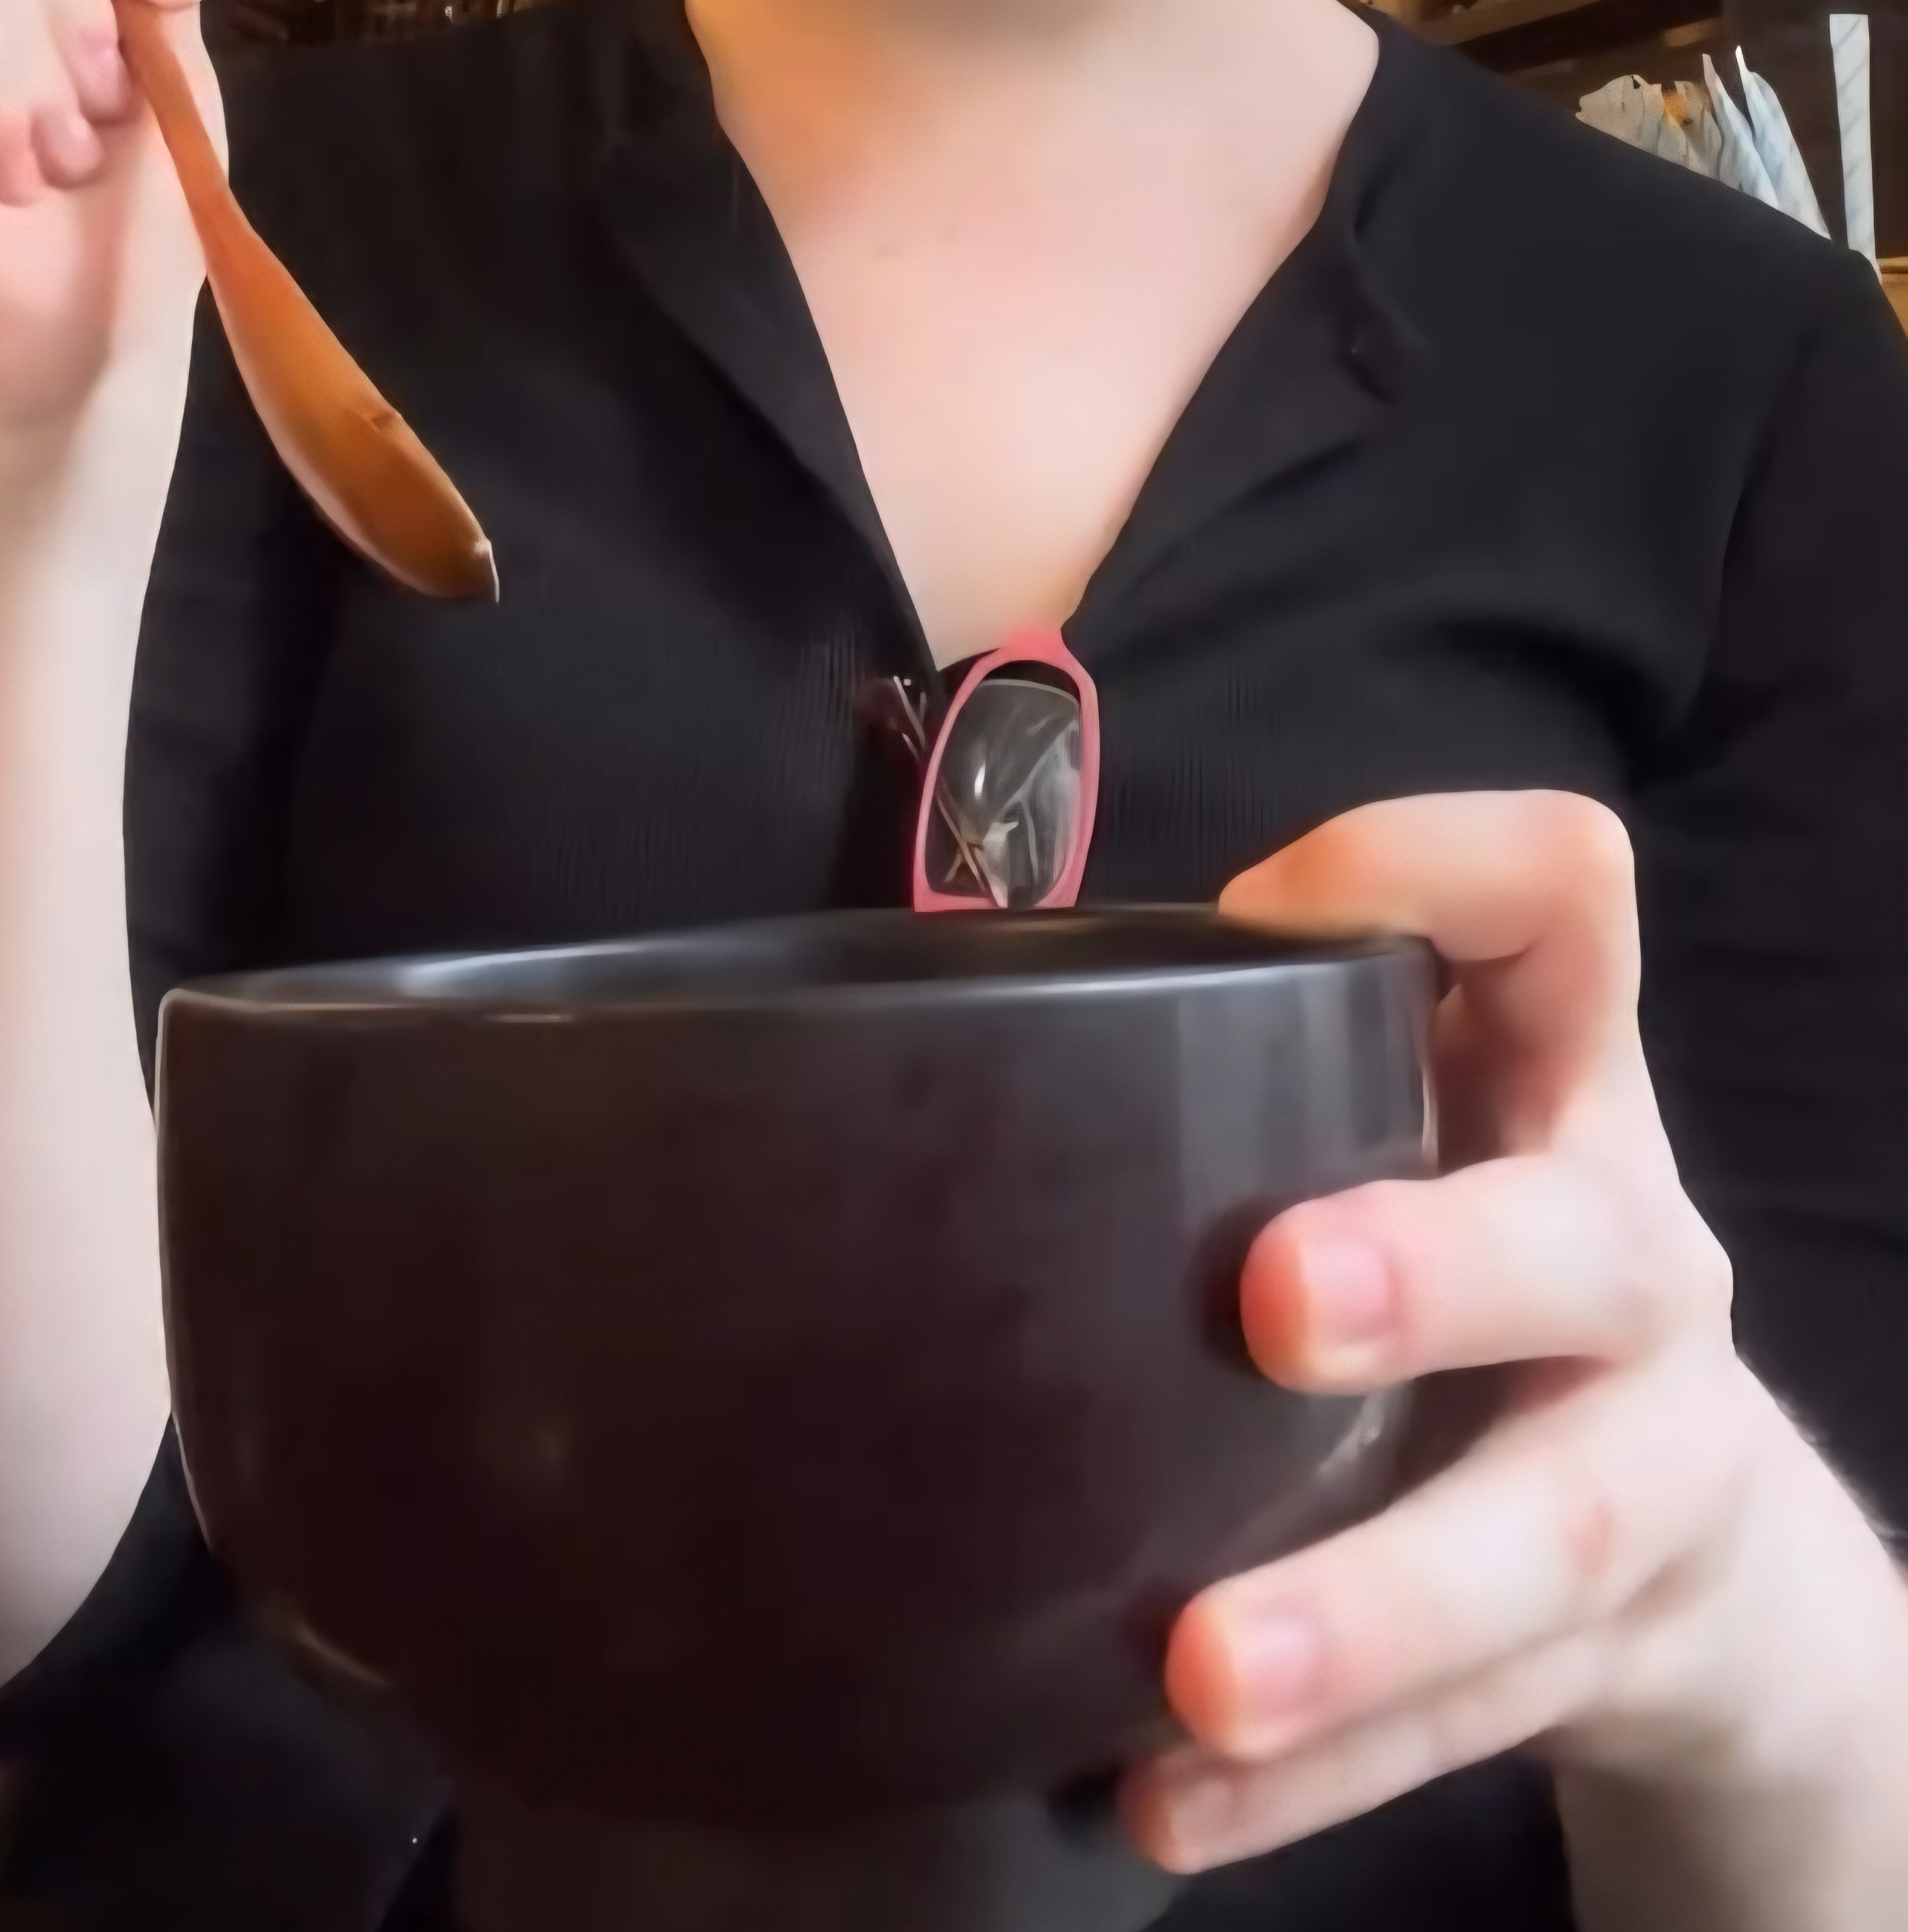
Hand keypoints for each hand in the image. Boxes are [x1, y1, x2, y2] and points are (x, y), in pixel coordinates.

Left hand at [1122, 793, 1907, 1889]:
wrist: (1708, 1552)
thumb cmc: (1480, 1279)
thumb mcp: (1437, 1139)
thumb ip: (1275, 1072)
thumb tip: (962, 1029)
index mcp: (1568, 1091)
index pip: (1566, 907)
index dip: (1437, 869)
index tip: (1271, 911)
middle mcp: (1633, 1263)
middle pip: (1580, 1244)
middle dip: (1434, 1266)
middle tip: (1270, 1301)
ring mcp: (1644, 1468)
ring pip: (1541, 1537)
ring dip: (1367, 1605)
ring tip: (1204, 1668)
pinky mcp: (1606, 1653)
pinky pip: (1460, 1731)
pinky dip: (1313, 1779)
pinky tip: (1167, 1801)